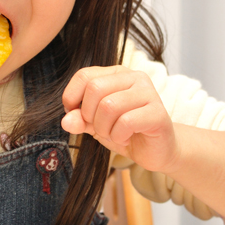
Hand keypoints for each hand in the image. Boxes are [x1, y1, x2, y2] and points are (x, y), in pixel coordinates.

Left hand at [61, 66, 179, 172]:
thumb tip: (66, 121)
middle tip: (100, 128)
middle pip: (95, 88)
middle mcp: (134, 77)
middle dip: (89, 115)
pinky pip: (126, 122)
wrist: (156, 150)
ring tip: (113, 134)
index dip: (72, 98)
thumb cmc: (125, 132)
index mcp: (117, 73)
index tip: (76, 115)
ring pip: (109, 106)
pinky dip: (118, 136)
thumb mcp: (95, 124)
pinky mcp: (158, 112)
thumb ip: (79, 119)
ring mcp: (148, 92)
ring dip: (104, 128)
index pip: (84, 75)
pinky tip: (126, 138)